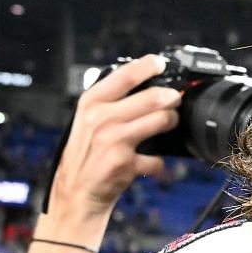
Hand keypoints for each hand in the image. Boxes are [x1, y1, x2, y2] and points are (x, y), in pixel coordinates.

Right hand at [46, 53, 179, 230]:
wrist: (76, 189)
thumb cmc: (86, 152)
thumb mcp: (88, 119)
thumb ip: (111, 101)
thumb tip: (146, 84)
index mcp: (91, 102)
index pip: (125, 75)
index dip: (148, 65)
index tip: (161, 63)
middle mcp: (101, 118)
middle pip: (153, 97)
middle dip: (172, 98)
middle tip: (175, 101)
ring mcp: (114, 141)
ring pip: (161, 121)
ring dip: (172, 123)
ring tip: (168, 125)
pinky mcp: (125, 163)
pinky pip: (158, 158)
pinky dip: (160, 162)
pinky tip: (152, 161)